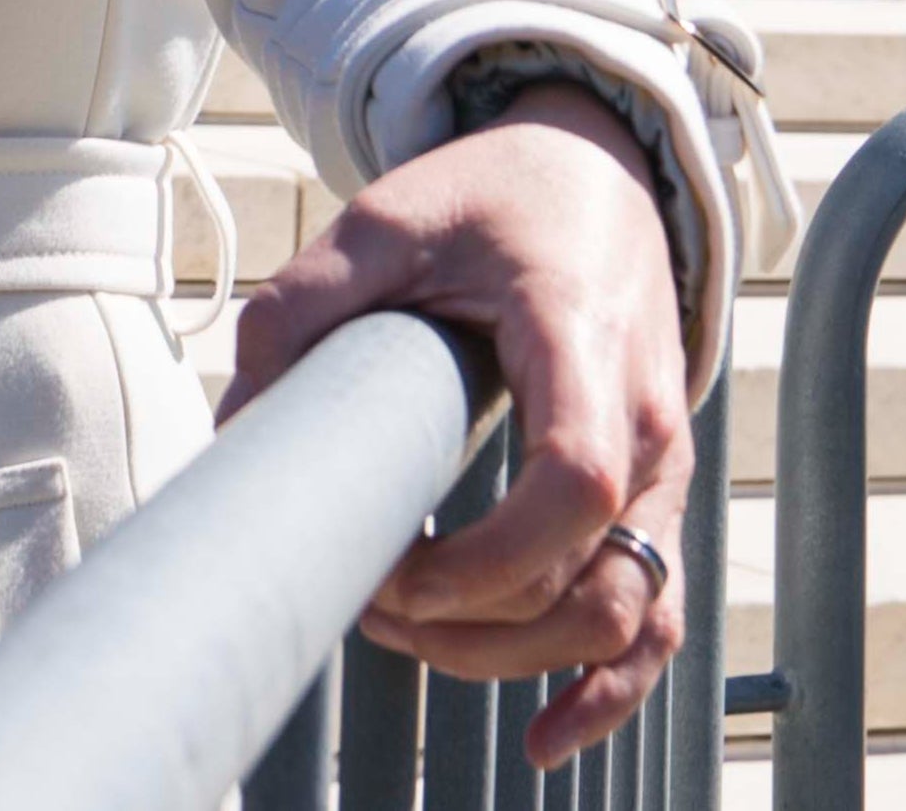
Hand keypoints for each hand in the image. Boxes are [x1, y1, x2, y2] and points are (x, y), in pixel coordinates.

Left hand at [224, 89, 689, 770]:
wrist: (594, 167)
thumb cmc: (495, 197)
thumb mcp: (387, 217)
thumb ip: (305, 302)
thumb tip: (239, 417)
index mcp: (582, 342)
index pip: (574, 485)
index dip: (486, 561)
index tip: (393, 572)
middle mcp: (645, 417)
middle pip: (597, 578)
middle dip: (477, 624)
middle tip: (370, 602)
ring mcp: (666, 465)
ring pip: (628, 613)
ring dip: (522, 658)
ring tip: (415, 638)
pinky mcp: (657, 495)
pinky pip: (656, 615)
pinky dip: (610, 690)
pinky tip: (545, 737)